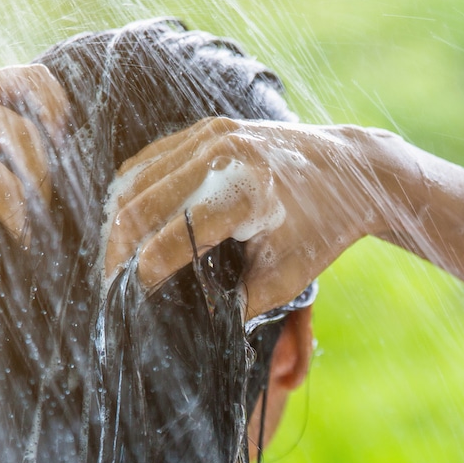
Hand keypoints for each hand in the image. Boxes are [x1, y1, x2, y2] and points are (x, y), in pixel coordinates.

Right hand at [103, 117, 418, 318]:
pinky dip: (131, 193)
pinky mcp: (206, 128)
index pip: (170, 241)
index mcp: (244, 193)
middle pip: (138, 207)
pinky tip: (128, 224)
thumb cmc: (322, 229)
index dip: (143, 277)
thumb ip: (239, 307)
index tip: (134, 305)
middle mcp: (221, 155)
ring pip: (133, 180)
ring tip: (115, 261)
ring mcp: (210, 135)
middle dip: (117, 253)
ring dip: (117, 223)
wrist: (352, 171)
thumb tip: (196, 334)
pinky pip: (148, 161)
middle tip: (111, 289)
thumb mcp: (287, 278)